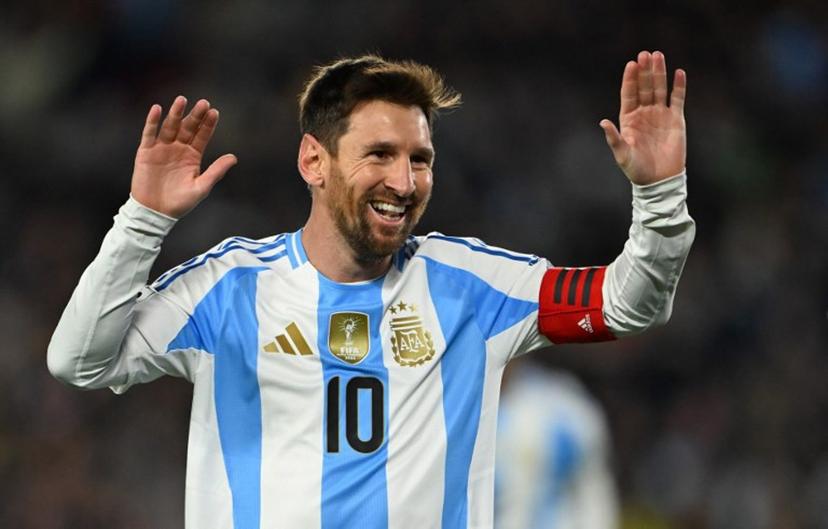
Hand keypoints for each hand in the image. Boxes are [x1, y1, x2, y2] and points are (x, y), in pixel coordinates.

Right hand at [131, 96, 236, 217]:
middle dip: (195, 116)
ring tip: (182, 100)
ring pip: (170, 127)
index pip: (202, 136)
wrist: (156, 212)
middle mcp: (179, 149)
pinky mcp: (146, 152)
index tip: (215, 112)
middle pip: (188, 128)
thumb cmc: (180, 203)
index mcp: (193, 156)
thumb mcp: (202, 187)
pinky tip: (157, 109)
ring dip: (176, 114)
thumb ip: (216, 171)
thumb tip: (234, 157)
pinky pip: (149, 134)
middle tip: (204, 103)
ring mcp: (162, 148)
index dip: (208, 124)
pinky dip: (152, 121)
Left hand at [600, 51, 686, 185]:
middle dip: (644, 71)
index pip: (629, 94)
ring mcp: (660, 115)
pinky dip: (679, 86)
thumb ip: (614, 138)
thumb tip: (602, 122)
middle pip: (644, 87)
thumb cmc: (637, 169)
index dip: (630, 79)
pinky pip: (677, 99)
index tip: (631, 64)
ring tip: (658, 55)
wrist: (659, 180)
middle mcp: (644, 113)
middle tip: (645, 54)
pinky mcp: (676, 119)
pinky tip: (679, 72)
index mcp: (629, 119)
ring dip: (659, 73)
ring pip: (660, 89)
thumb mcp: (622, 154)